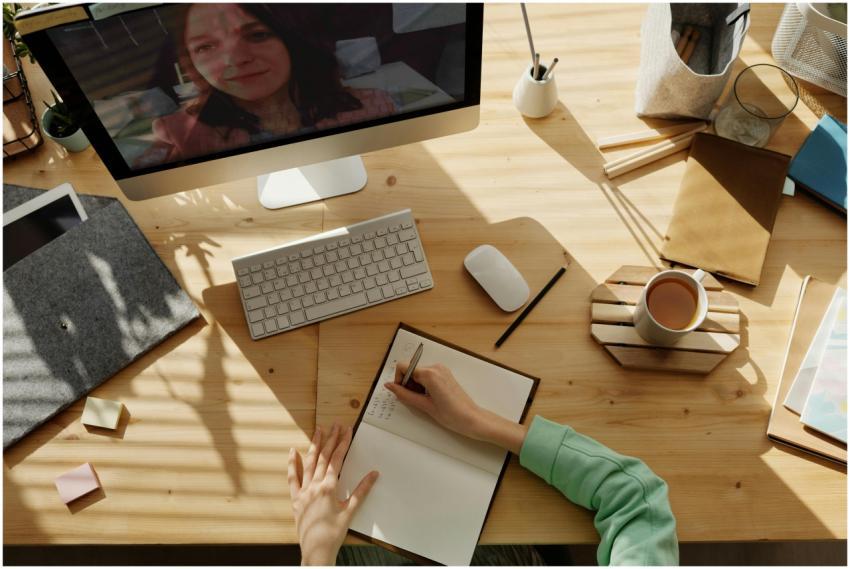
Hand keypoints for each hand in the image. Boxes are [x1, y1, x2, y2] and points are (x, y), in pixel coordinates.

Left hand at [288, 423, 378, 565]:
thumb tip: (374, 474)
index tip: (347, 430)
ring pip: (309, 463)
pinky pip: (292, 478)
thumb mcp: (350, 511)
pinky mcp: (295, 499)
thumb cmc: (334, 533)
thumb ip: (362, 491)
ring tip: (318, 430)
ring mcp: (303, 492)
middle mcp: (314, 486)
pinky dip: (292, 464)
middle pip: (323, 457)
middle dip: (331, 439)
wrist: (316, 550)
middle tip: (336, 425)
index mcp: (328, 488)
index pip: (337, 459)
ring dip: (315, 445)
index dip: (343, 443)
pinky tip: (293, 451)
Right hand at [385, 362, 528, 453]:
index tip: (402, 392)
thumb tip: (390, 386)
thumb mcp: (424, 406)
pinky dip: (423, 385)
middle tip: (415, 400)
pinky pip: (427, 375)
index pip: (403, 366)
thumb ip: (404, 394)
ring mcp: (442, 370)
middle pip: (411, 369)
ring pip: (418, 373)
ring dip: (415, 385)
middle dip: (407, 384)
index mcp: (430, 373)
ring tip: (424, 401)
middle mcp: (436, 367)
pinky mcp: (445, 374)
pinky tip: (430, 398)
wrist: (472, 419)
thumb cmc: (451, 415)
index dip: (399, 379)